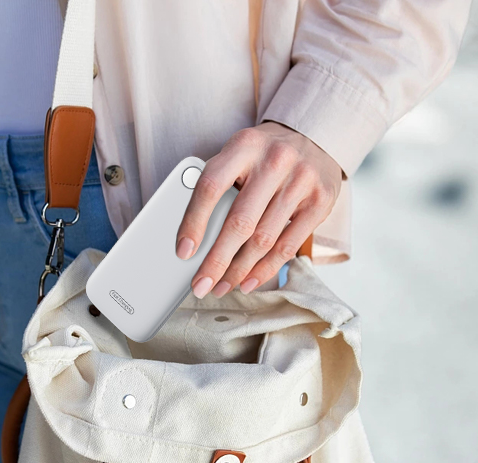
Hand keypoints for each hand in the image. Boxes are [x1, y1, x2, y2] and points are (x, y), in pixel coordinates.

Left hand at [177, 122, 340, 296]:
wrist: (314, 137)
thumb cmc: (262, 155)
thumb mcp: (237, 154)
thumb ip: (216, 184)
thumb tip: (189, 235)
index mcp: (244, 146)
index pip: (211, 187)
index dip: (194, 222)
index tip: (183, 251)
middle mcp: (275, 161)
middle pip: (240, 221)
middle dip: (217, 260)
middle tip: (201, 284)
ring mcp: (301, 181)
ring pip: (264, 238)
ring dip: (239, 270)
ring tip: (222, 285)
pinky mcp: (320, 201)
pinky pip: (288, 245)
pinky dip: (266, 268)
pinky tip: (249, 281)